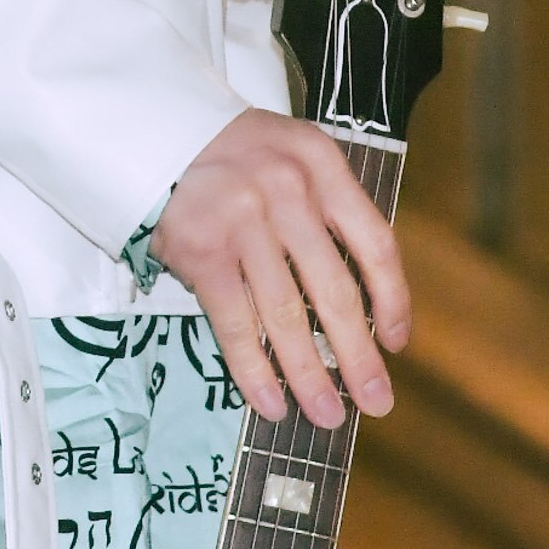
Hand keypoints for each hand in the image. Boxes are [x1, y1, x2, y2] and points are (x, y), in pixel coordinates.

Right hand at [152, 109, 411, 432]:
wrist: (153, 132)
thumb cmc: (233, 152)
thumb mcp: (293, 156)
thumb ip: (327, 209)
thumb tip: (360, 303)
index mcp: (322, 166)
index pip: (375, 243)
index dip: (392, 300)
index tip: (396, 343)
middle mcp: (288, 191)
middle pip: (335, 290)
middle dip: (358, 356)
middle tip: (377, 402)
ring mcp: (242, 222)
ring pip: (286, 315)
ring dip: (309, 374)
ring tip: (327, 415)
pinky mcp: (201, 250)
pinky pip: (236, 322)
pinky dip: (254, 368)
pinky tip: (270, 401)